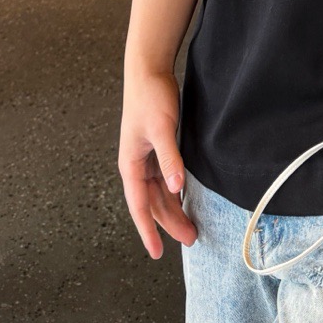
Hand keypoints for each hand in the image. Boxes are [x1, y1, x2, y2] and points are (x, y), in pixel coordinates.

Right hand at [119, 66, 197, 257]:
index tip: (157, 253)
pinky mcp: (155, 147)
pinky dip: (173, 192)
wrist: (148, 69)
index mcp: (131, 165)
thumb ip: (169, 159)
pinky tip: (184, 198)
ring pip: (159, 193)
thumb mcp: (162, 128)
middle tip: (190, 239)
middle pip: (152, 203)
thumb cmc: (150, 97)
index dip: (148, 231)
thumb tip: (175, 188)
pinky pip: (163, 178)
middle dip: (168, 223)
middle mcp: (136, 165)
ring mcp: (145, 157)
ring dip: (173, 209)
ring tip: (190, 226)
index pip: (140, 207)